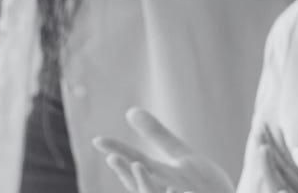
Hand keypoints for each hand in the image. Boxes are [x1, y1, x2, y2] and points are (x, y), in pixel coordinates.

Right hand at [94, 107, 234, 192]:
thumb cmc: (200, 181)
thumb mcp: (180, 155)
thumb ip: (156, 135)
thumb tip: (130, 111)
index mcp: (161, 176)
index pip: (136, 163)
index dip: (119, 152)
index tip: (97, 139)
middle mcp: (166, 190)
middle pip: (142, 186)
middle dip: (130, 174)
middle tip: (112, 158)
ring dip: (147, 186)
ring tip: (139, 164)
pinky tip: (182, 190)